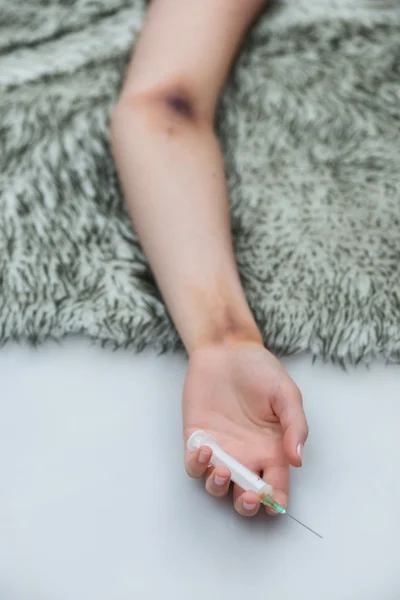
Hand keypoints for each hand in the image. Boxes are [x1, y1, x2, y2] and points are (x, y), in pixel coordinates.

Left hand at [183, 341, 307, 516]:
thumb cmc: (260, 370)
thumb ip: (295, 425)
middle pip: (245, 497)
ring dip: (219, 487)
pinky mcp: (197, 438)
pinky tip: (206, 450)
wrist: (227, 349)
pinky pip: (194, 464)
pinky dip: (197, 465)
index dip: (275, 501)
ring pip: (217, 486)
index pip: (276, 488)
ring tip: (223, 470)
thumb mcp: (286, 394)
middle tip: (249, 495)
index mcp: (272, 450)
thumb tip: (298, 459)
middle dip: (247, 506)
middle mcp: (247, 456)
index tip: (272, 499)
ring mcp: (221, 449)